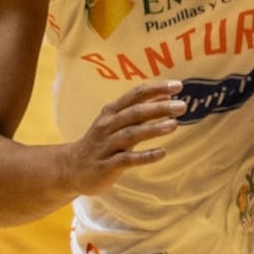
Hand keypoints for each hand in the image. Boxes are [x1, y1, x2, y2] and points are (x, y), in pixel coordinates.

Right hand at [60, 79, 187, 194]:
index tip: (177, 86)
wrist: (71, 168)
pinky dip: (145, 156)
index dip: (156, 89)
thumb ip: (140, 110)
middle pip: (134, 113)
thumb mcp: (117, 122)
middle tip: (182, 106)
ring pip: (131, 134)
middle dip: (158, 108)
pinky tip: (162, 153)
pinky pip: (127, 160)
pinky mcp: (106, 166)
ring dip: (152, 129)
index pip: (135, 95)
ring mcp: (106, 146)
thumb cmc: (101, 142)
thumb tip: (166, 97)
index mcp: (112, 112)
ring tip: (174, 125)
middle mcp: (108, 126)